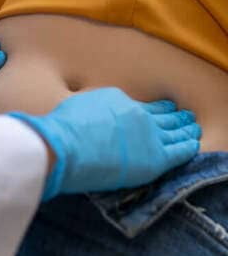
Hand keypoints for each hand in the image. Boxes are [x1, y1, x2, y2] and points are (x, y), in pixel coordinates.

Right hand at [8, 87, 201, 200]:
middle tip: (186, 116)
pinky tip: (194, 144)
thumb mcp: (73, 109)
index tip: (163, 108)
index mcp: (116, 99)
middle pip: (161, 115)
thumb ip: (87, 112)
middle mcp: (135, 112)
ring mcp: (147, 133)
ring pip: (174, 130)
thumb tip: (81, 117)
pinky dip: (188, 146)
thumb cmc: (60, 130)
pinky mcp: (154, 156)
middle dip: (175, 116)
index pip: (140, 106)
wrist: (65, 145)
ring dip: (186, 129)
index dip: (154, 108)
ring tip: (194, 127)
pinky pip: (180, 151)